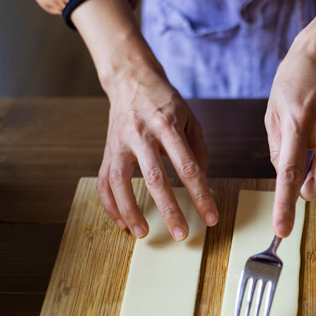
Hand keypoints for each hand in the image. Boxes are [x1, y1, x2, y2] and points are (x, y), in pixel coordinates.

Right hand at [97, 69, 217, 239]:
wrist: (131, 80)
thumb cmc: (165, 102)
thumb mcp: (190, 119)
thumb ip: (198, 151)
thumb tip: (202, 183)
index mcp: (168, 126)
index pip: (188, 167)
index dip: (201, 195)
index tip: (210, 217)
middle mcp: (141, 135)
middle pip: (155, 178)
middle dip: (169, 210)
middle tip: (181, 234)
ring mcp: (120, 143)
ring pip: (120, 182)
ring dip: (131, 211)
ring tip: (143, 234)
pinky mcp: (107, 150)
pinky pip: (104, 181)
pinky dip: (111, 204)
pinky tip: (123, 221)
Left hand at [265, 38, 315, 237]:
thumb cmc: (293, 84)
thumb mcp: (273, 113)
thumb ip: (279, 150)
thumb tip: (291, 179)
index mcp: (296, 122)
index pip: (291, 172)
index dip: (286, 204)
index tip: (283, 229)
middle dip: (312, 194)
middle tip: (303, 182)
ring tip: (313, 135)